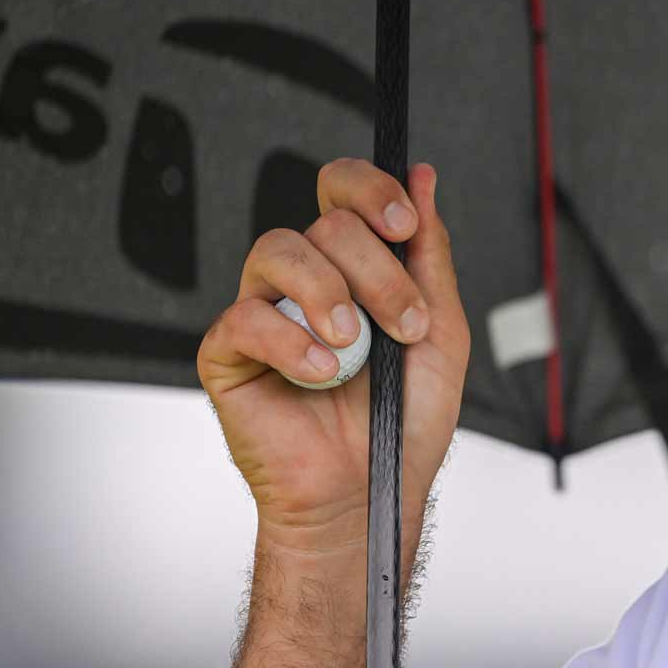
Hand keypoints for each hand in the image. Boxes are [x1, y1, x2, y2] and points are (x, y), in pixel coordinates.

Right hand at [197, 159, 469, 555]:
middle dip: (379, 272)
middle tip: (403, 325)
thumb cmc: (403, 421)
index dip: (370, 190)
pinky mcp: (227, 353)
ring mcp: (264, 313)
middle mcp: (306, 282)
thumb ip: (430, 255)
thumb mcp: (440, 331)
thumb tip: (423, 177)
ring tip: (355, 346)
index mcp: (354, 269)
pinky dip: (291, 344)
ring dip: (330, 294)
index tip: (406, 223)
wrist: (371, 490)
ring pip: (278, 250)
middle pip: (326, 225)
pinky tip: (319, 374)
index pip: (344, 194)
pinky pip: (245, 317)